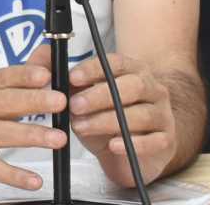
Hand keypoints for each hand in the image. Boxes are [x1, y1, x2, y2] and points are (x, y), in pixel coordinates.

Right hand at [0, 59, 66, 194]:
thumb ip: (20, 78)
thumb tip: (48, 52)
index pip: (3, 78)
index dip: (24, 75)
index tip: (46, 75)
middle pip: (5, 103)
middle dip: (34, 101)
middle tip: (61, 101)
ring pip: (2, 134)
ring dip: (32, 135)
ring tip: (59, 139)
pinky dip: (16, 176)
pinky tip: (36, 181)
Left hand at [64, 47, 178, 185]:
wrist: (134, 149)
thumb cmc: (106, 117)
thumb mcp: (84, 97)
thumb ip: (66, 79)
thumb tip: (42, 60)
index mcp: (133, 71)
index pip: (116, 63)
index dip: (94, 69)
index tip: (72, 77)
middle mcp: (152, 88)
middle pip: (131, 87)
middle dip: (99, 95)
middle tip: (74, 105)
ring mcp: (163, 114)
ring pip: (141, 114)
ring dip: (108, 120)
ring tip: (83, 127)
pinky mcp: (167, 140)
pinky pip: (155, 140)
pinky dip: (133, 143)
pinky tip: (114, 145)